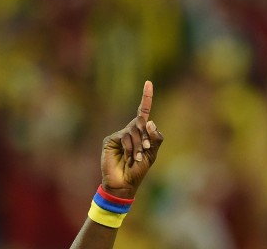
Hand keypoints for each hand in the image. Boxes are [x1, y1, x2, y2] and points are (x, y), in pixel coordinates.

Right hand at [100, 81, 163, 198]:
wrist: (125, 183)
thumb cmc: (139, 169)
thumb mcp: (152, 154)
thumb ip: (155, 138)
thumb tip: (149, 121)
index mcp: (141, 132)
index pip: (144, 111)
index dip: (146, 97)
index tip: (148, 82)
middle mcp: (130, 130)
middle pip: (141, 123)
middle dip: (146, 138)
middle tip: (145, 151)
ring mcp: (120, 135)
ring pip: (134, 131)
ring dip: (138, 146)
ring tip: (136, 158)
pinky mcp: (110, 140)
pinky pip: (125, 137)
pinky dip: (130, 148)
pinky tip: (128, 157)